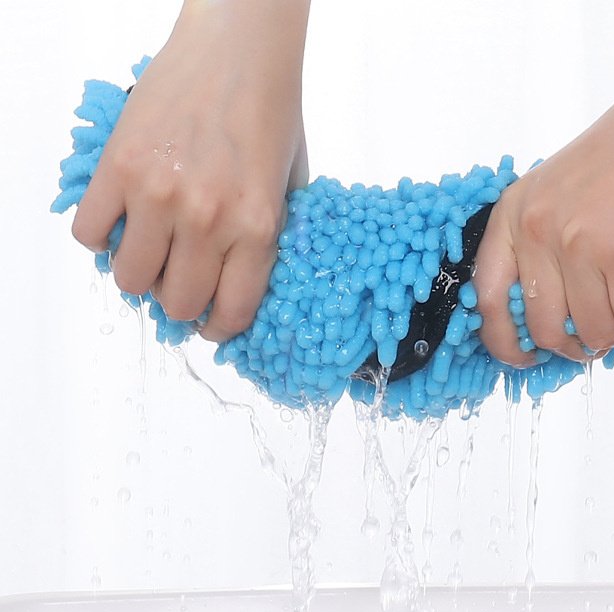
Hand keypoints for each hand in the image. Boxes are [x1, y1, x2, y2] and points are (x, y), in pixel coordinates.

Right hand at [72, 0, 309, 341]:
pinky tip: (124, 220)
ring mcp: (158, 193)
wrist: (239, 48)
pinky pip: (89, 233)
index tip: (210, 322)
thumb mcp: (291, 190)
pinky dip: (102, 237)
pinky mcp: (117, 166)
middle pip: (177, 303)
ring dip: (140, 275)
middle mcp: (207, 219)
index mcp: (257, 227)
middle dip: (180, 302)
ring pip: (130, 279)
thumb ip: (268, 243)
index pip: (230, 312)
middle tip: (181, 282)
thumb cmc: (271, 114)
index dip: (218, 328)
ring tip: (152, 251)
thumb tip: (241, 289)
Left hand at [473, 92, 613, 365]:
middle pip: (542, 326)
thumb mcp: (551, 196)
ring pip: (590, 329)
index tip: (525, 357)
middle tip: (596, 342)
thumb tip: (544, 322)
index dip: (503, 341)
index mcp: (510, 219)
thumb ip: (536, 248)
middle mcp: (534, 232)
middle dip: (572, 347)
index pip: (487, 299)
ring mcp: (576, 243)